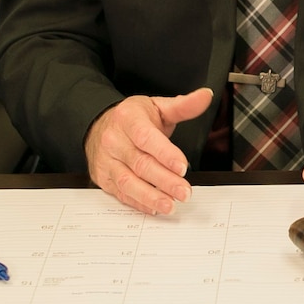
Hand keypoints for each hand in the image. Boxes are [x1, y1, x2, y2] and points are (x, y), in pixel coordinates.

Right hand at [84, 88, 210, 214]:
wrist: (98, 124)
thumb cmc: (132, 118)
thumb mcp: (157, 106)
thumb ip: (183, 106)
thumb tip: (205, 97)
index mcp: (128, 119)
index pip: (146, 138)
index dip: (165, 154)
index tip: (182, 167)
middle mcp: (114, 140)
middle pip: (140, 164)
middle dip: (164, 181)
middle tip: (184, 192)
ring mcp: (107, 161)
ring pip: (128, 182)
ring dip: (150, 196)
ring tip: (170, 205)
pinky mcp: (104, 178)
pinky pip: (120, 193)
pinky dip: (138, 202)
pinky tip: (153, 207)